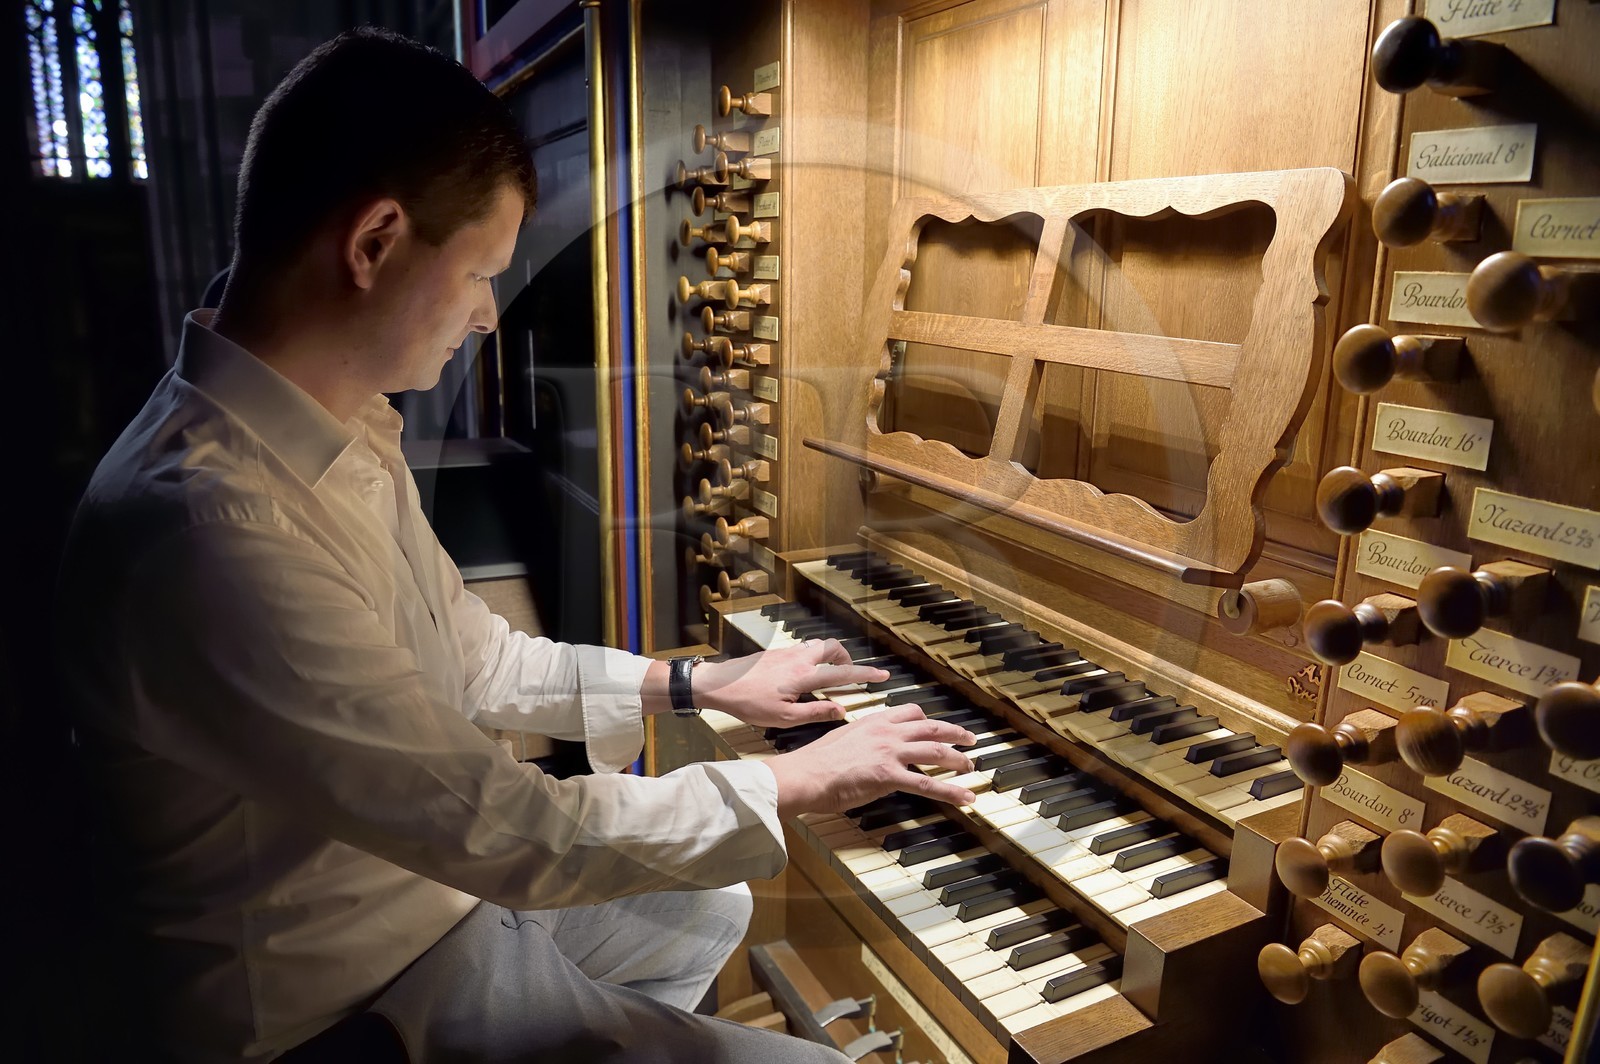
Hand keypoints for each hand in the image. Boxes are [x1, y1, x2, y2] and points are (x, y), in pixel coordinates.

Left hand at [696, 638, 889, 728]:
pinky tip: (803, 677)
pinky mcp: (776, 652)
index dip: (865, 674)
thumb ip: (816, 712)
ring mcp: (786, 652)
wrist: (719, 685)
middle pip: (832, 647)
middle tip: (850, 674)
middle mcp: (798, 658)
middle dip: (846, 658)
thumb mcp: (784, 718)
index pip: (842, 673)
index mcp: (803, 676)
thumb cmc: (749, 704)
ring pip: (817, 646)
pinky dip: (812, 659)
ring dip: (829, 657)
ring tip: (827, 677)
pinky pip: (802, 650)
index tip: (882, 675)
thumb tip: (841, 710)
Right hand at [765, 703, 977, 816]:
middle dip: (955, 733)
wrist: (804, 774)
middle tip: (971, 740)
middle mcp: (886, 732)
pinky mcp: (888, 776)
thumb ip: (864, 742)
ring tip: (971, 767)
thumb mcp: (843, 739)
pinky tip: (965, 798)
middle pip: (931, 728)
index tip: (939, 727)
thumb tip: (872, 752)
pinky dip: (951, 792)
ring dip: (958, 760)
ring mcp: (889, 752)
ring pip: (936, 752)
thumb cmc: (815, 762)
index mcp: (874, 721)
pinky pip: (927, 784)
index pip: (911, 712)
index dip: (929, 720)